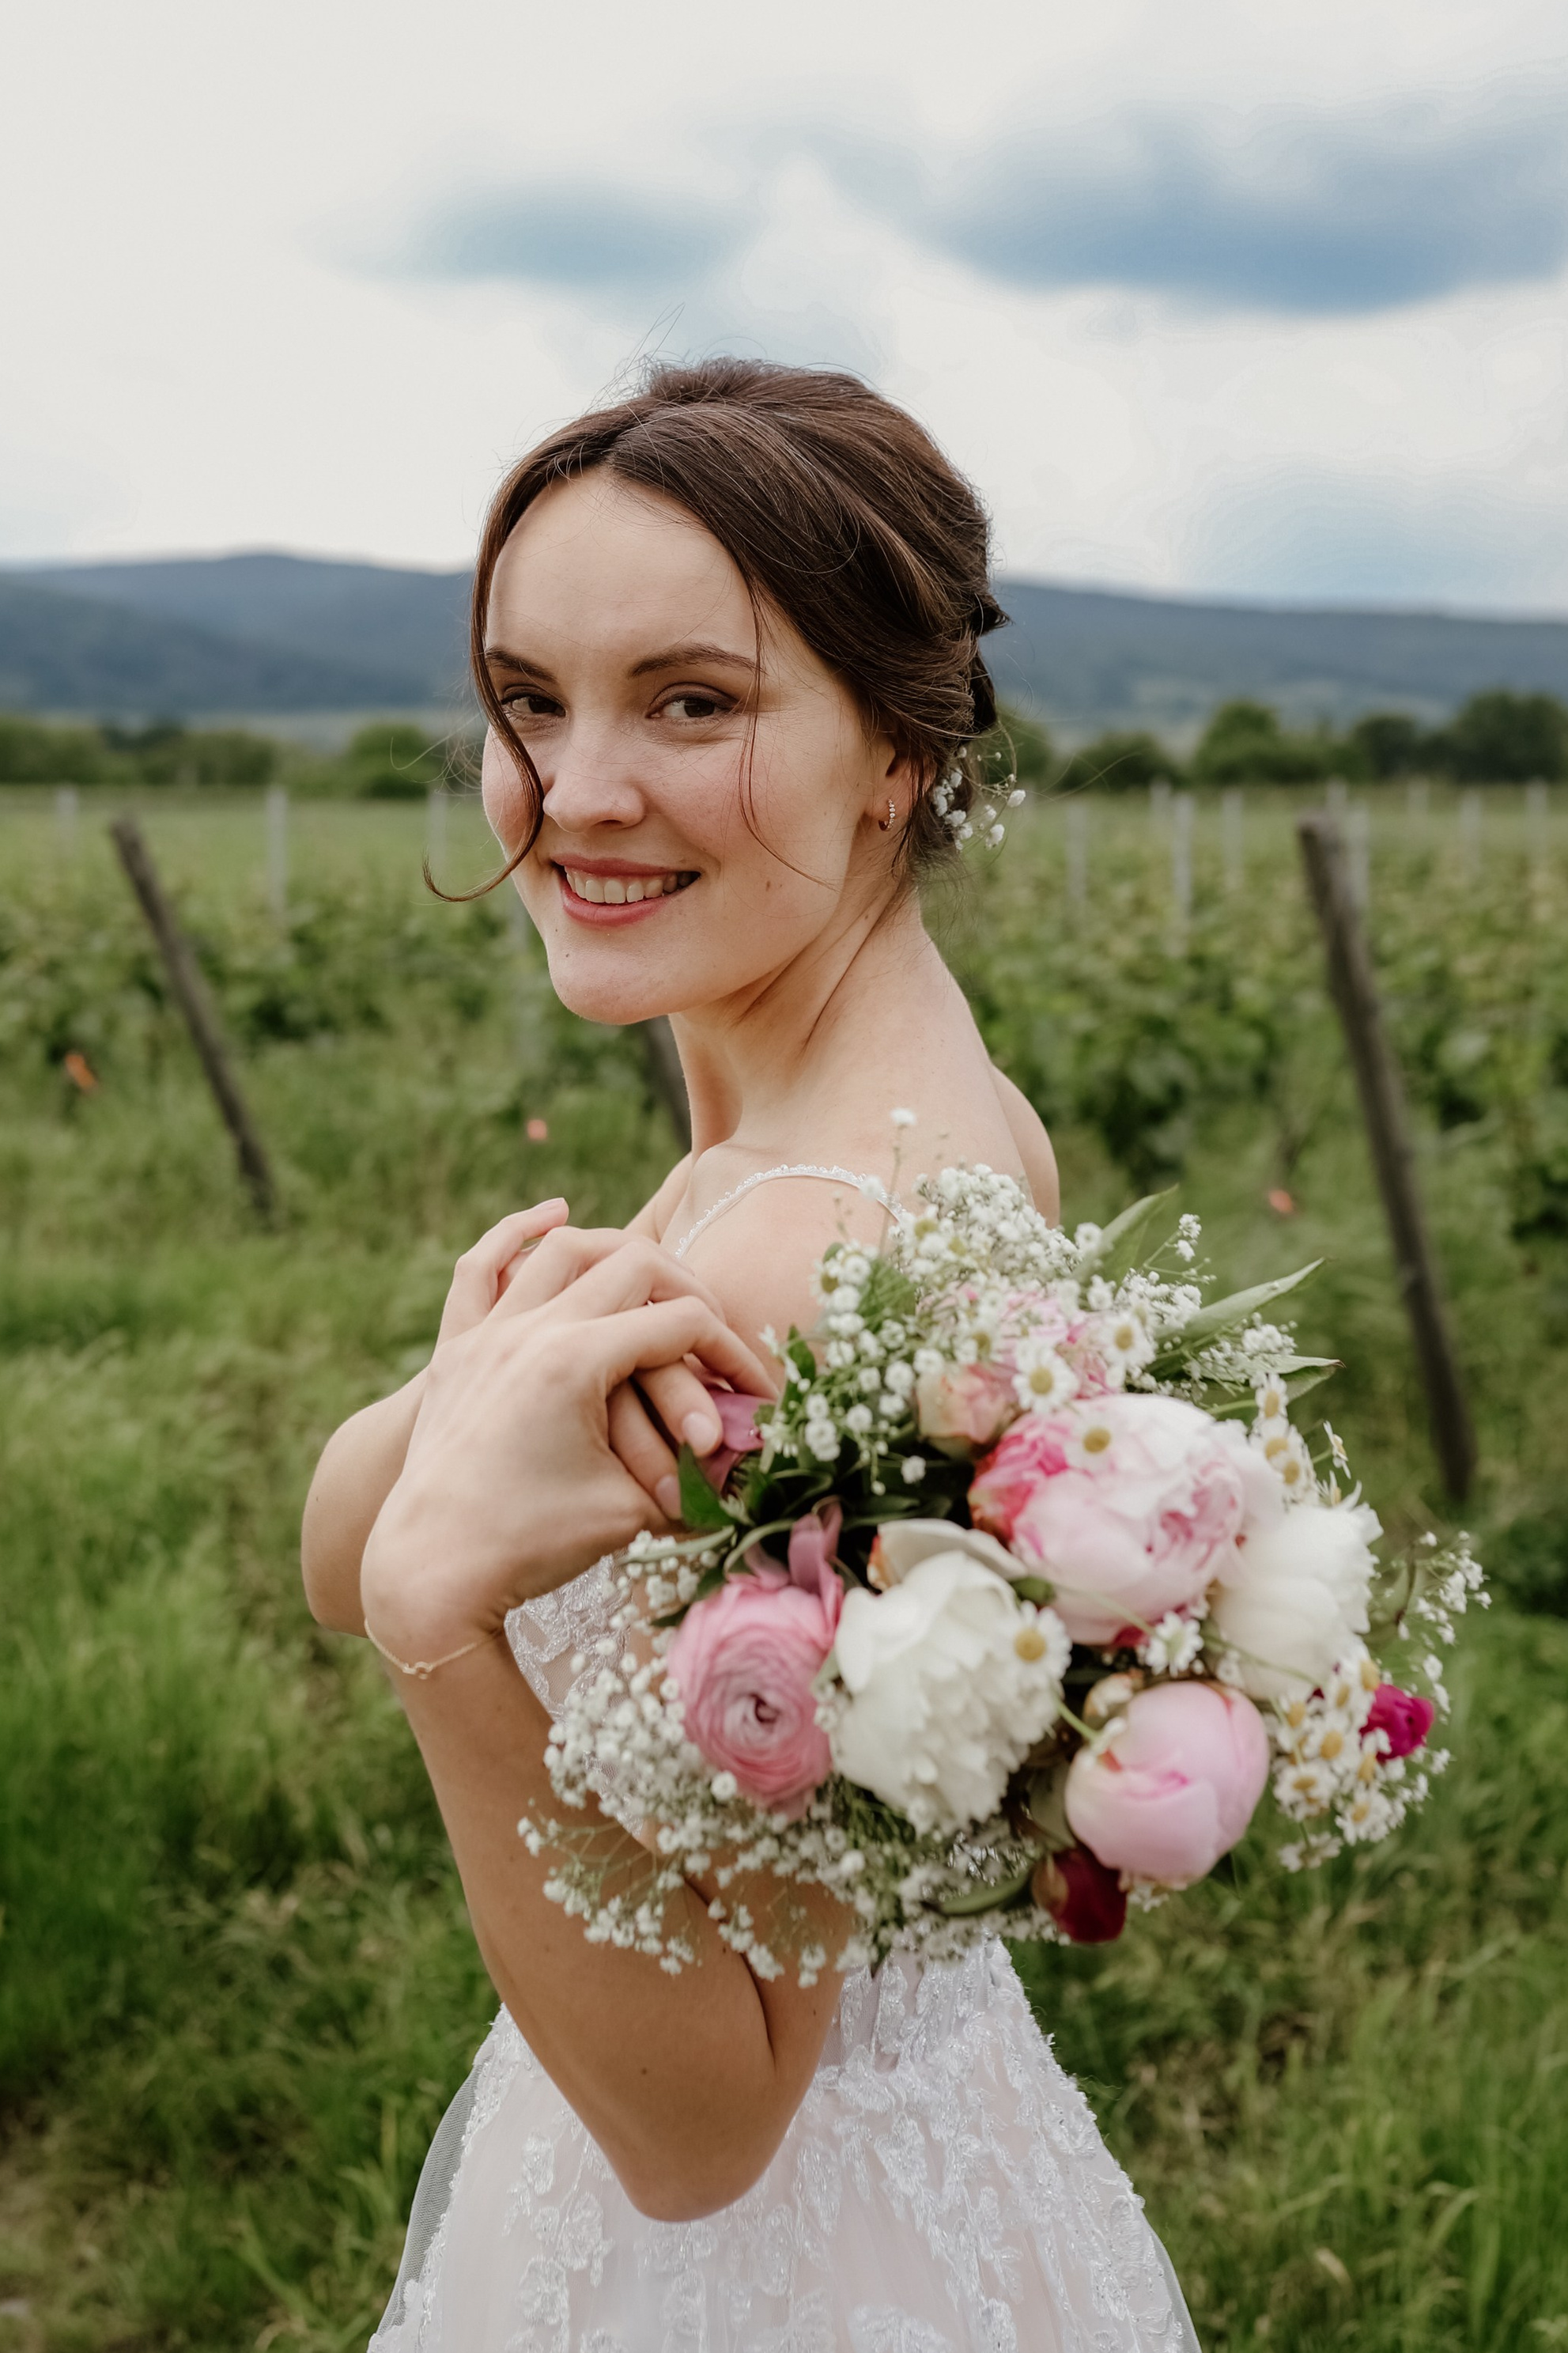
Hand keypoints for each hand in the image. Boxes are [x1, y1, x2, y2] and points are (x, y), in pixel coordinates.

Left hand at [435, 1207, 743, 1517]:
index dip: (731, 1351)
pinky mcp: (455, 1351)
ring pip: (558, 1251)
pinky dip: (516, 1234)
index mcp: (576, 1362)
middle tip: (716, 1327)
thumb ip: (693, 1471)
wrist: (429, 1572)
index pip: (680, 1323)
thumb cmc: (532, 1548)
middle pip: (632, 1266)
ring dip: (615, 1250)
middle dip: (688, 1290)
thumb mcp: (628, 1510)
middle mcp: (530, 1330)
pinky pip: (480, 1269)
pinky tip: (554, 1215)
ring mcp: (486, 1334)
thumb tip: (749, 1455)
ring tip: (656, 1270)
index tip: (756, 1388)